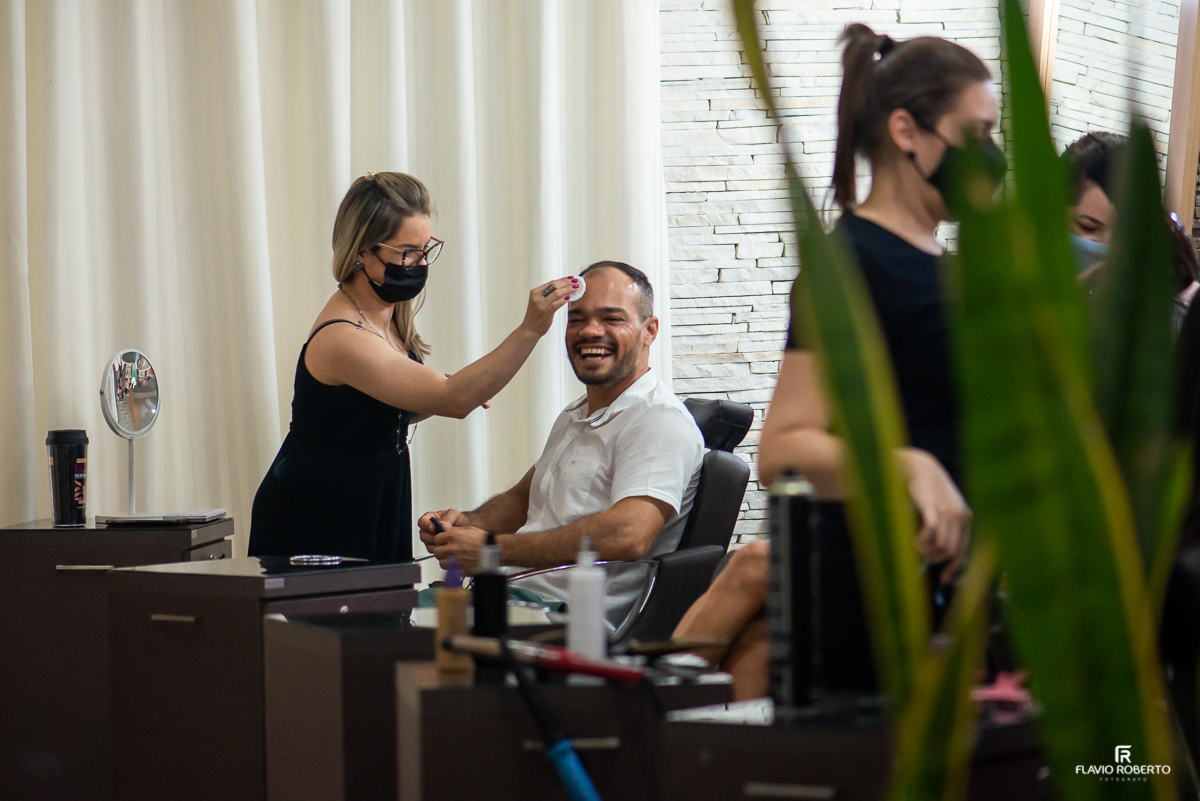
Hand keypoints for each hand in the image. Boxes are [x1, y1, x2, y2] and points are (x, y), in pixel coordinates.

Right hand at [417, 508, 467, 548]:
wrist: (468, 530)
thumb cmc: (460, 521)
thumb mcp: (455, 514)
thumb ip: (448, 517)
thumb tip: (442, 523)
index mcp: (432, 519)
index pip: (422, 521)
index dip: (426, 525)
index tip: (433, 527)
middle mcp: (430, 530)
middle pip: (423, 535)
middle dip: (431, 537)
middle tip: (440, 536)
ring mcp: (433, 540)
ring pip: (428, 544)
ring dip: (436, 544)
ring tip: (446, 542)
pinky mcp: (437, 548)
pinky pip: (434, 551)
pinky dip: (440, 550)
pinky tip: (447, 547)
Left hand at [431, 525, 489, 573]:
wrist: (493, 552)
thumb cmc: (483, 540)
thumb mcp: (468, 529)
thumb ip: (453, 529)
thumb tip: (443, 526)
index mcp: (452, 536)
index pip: (437, 538)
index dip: (441, 540)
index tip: (445, 542)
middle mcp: (451, 548)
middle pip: (437, 551)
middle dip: (441, 551)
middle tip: (448, 551)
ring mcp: (454, 560)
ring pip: (441, 562)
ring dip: (445, 560)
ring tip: (453, 558)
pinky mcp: (459, 570)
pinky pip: (449, 570)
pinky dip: (452, 568)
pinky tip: (458, 564)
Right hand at [521, 277, 577, 336]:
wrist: (529, 330)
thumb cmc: (536, 316)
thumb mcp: (539, 302)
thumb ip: (548, 295)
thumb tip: (564, 287)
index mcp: (535, 292)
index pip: (551, 283)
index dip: (563, 280)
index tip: (571, 278)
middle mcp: (537, 297)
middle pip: (555, 286)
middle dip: (567, 283)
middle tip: (576, 281)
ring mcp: (541, 305)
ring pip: (556, 293)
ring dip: (568, 289)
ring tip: (576, 288)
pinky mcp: (545, 313)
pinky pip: (556, 304)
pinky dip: (564, 299)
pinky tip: (570, 297)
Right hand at [899, 448, 971, 582]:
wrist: (921, 467)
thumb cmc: (929, 489)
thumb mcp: (944, 507)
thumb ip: (947, 526)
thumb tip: (941, 551)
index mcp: (966, 517)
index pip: (963, 551)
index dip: (953, 567)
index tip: (943, 578)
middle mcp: (960, 516)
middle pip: (951, 552)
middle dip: (934, 560)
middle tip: (921, 556)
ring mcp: (947, 512)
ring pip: (941, 546)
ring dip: (926, 551)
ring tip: (916, 545)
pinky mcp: (933, 508)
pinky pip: (931, 534)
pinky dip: (922, 542)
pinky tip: (915, 539)